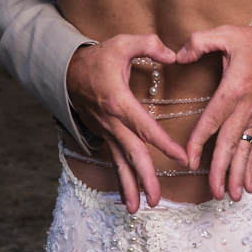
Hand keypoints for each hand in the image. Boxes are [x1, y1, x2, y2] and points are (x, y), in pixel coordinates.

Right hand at [66, 35, 187, 213]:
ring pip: (120, 162)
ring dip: (128, 187)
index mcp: (119, 102)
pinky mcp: (105, 135)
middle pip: (131, 154)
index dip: (165, 144)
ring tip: (138, 209)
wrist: (67, 71)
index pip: (145, 127)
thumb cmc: (99, 57)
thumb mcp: (122, 42)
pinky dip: (121, 180)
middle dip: (144, 178)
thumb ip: (149, 45)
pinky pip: (115, 160)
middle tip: (155, 200)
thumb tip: (172, 54)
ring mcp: (107, 131)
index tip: (183, 158)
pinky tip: (127, 198)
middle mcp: (112, 122)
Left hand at [176, 25, 251, 202]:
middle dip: (222, 169)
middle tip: (216, 192)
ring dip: (238, 175)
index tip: (189, 160)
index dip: (199, 141)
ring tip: (231, 196)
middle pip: (230, 143)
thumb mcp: (226, 33)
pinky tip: (248, 186)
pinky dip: (251, 168)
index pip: (213, 120)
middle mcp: (245, 108)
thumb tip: (178, 55)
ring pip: (244, 150)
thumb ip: (200, 42)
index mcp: (234, 89)